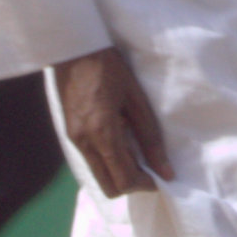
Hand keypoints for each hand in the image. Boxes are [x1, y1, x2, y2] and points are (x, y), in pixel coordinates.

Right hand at [54, 46, 170, 196]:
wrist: (74, 48)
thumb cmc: (109, 67)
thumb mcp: (136, 99)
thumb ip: (150, 138)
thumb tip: (166, 171)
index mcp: (102, 133)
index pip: (124, 180)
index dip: (145, 184)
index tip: (161, 176)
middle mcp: (84, 143)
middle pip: (109, 187)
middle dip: (132, 183)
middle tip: (149, 167)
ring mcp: (73, 140)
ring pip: (99, 176)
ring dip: (119, 173)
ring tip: (136, 150)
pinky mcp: (70, 134)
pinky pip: (92, 161)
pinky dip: (108, 161)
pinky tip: (120, 139)